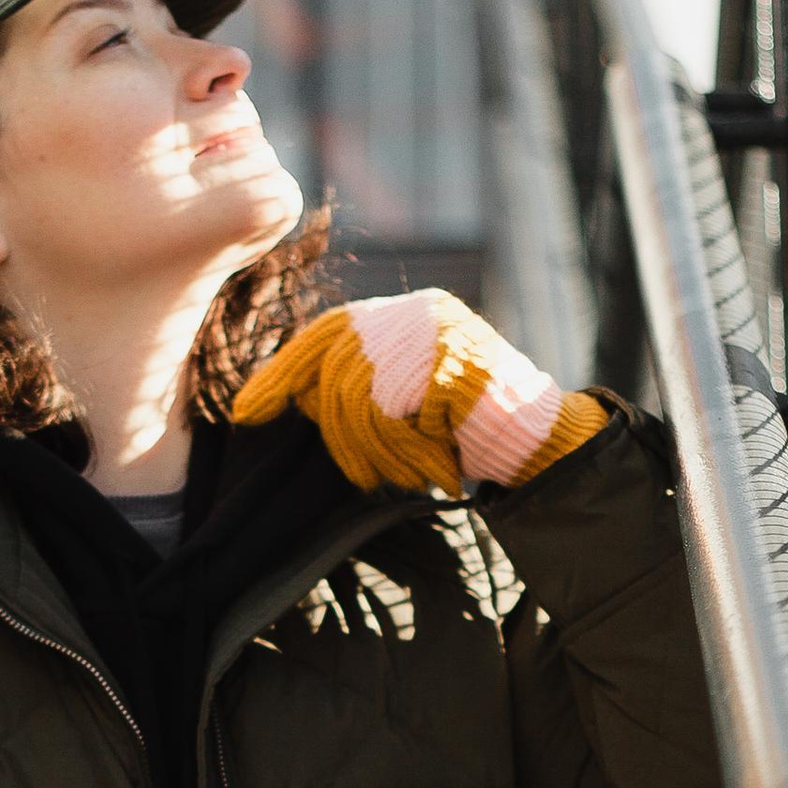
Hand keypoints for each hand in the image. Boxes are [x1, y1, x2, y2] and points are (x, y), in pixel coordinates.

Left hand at [230, 287, 603, 493]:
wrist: (540, 442)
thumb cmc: (467, 435)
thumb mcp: (400, 406)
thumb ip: (353, 389)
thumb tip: (286, 399)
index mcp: (400, 315)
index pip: (325, 333)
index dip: (281, 373)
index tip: (247, 412)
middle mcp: (416, 311)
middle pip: (336, 366)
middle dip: (335, 431)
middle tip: (361, 476)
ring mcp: (438, 331)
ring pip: (360, 393)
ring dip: (375, 451)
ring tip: (402, 476)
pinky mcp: (455, 360)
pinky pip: (397, 411)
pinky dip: (408, 451)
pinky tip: (434, 468)